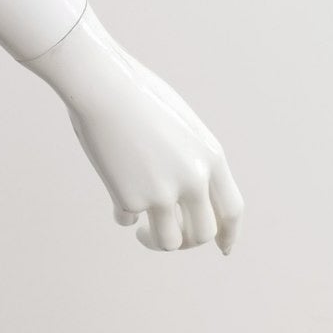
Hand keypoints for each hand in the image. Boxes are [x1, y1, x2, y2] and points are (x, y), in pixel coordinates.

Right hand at [22, 5, 244, 253]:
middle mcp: (194, 179)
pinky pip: (128, 219)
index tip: (222, 248)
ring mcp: (162, 190)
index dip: (229, 234)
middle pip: (201, 233)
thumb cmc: (135, 94)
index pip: (231, 210)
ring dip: (155, 242)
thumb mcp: (179, 125)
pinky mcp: (130, 196)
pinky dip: (122, 215)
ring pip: (169, 241)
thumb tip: (187, 196)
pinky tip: (115, 203)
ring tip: (143, 234)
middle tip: (168, 235)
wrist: (101, 85)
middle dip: (187, 242)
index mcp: (211, 157)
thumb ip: (191, 159)